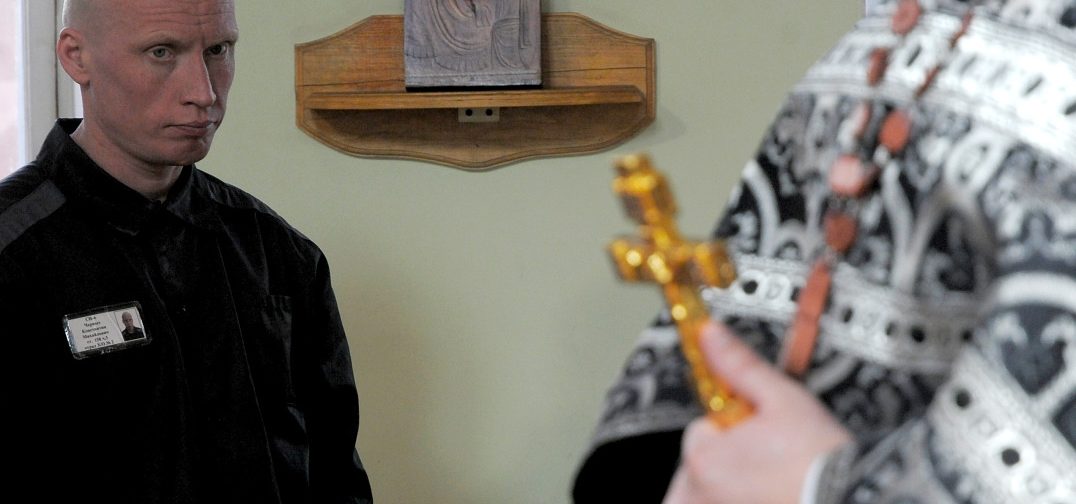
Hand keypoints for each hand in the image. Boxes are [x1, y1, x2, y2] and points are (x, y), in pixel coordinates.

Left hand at [663, 321, 851, 503]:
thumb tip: (709, 335)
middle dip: (725, 460)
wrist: (850, 499)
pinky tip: (765, 496)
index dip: (732, 427)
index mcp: (704, 460)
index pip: (700, 432)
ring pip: (702, 494)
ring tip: (769, 481)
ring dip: (723, 486)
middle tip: (768, 461)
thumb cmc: (819, 459)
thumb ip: (739, 366)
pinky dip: (730, 501)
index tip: (760, 433)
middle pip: (699, 467)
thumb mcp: (782, 398)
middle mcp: (699, 497)